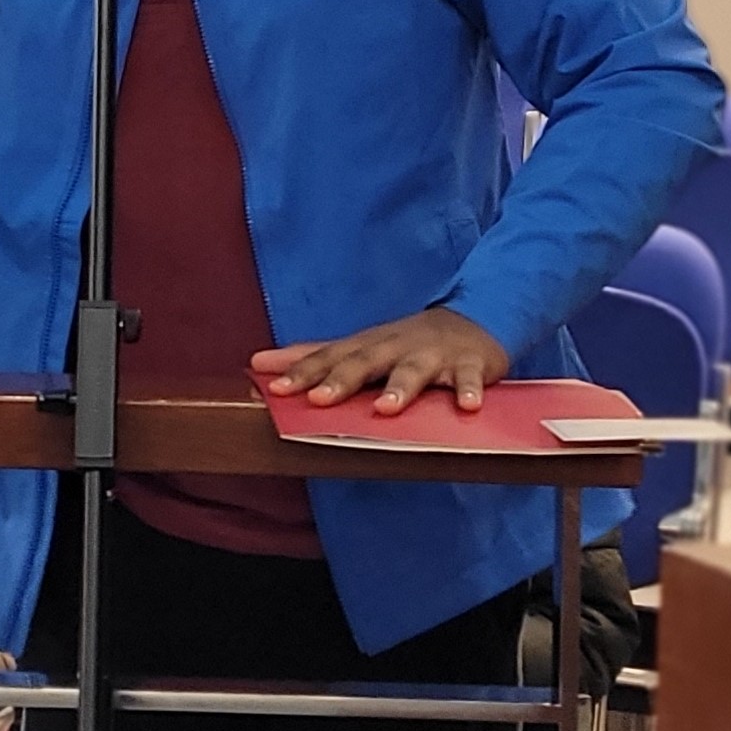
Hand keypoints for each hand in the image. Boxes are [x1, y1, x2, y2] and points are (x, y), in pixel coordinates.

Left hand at [252, 306, 509, 413]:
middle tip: (319, 399)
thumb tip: (257, 362)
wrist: (474, 320)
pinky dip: (470, 390)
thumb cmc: (405, 343)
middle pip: (366, 361)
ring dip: (400, 388)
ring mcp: (433, 355)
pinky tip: (467, 407)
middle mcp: (395, 346)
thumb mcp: (359, 347)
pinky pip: (470, 378)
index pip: (329, 357)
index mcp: (367, 345)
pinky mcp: (469, 364)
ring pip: (414, 370)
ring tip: (385, 409)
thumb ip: (312, 357)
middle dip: (342, 379)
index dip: (303, 372)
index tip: (277, 389)